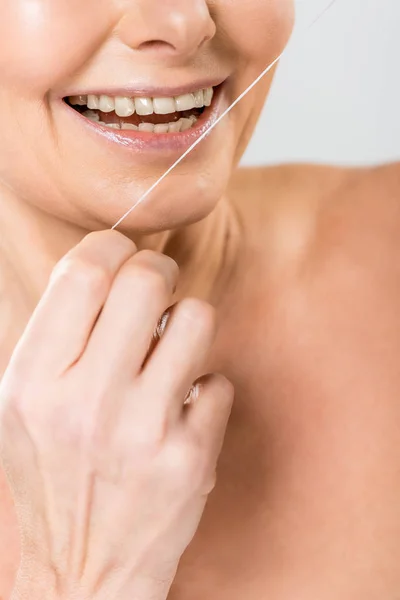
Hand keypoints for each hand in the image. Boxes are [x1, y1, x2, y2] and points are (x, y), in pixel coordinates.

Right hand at [0, 231, 232, 599]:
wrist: (80, 575)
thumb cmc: (50, 478)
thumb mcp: (24, 406)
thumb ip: (60, 337)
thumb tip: (109, 266)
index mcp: (33, 382)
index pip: (84, 271)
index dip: (111, 247)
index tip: (122, 256)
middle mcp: (86, 403)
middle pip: (147, 280)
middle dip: (158, 272)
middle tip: (155, 288)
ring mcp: (144, 432)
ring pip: (197, 318)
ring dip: (187, 326)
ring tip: (169, 354)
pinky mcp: (191, 459)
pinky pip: (218, 381)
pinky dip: (203, 390)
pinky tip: (180, 415)